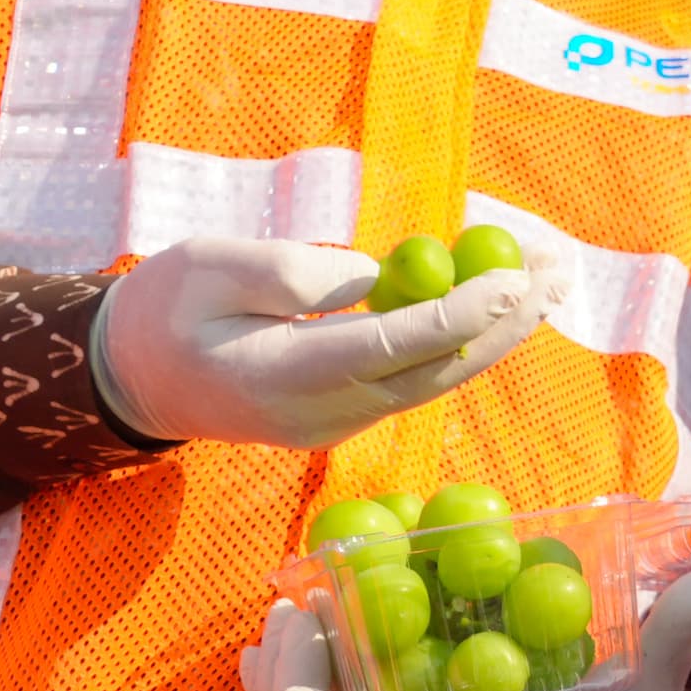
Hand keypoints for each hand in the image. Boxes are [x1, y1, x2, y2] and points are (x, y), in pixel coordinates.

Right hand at [91, 236, 563, 451]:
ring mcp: (336, 425)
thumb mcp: (211, 266)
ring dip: (496, 334)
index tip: (510, 277)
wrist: (132, 376)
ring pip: (432, 382)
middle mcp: (320, 416)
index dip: (457, 315)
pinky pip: (414, 380)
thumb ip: (295, 274)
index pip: (390, 349)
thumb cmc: (164, 307)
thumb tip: (382, 282)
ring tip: (551, 281)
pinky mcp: (344, 417)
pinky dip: (461, 341)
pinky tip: (501, 303)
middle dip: (503, 325)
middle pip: (432, 374)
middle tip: (559, 273)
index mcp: (281, 378)